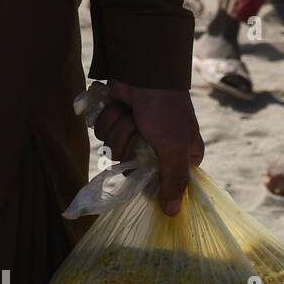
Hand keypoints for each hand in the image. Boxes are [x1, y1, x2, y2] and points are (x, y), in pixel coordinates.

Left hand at [95, 81, 203, 215]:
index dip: (150, 180)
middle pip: (131, 168)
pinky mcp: (117, 122)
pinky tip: (120, 105)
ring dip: (119, 129)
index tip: (145, 170)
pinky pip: (102, 135)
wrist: (144, 71)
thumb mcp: (175, 146)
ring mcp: (136, 135)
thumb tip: (173, 213)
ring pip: (113, 150)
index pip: (163, 184)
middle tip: (142, 130)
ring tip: (132, 113)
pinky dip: (109, 118)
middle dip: (130, 146)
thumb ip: (173, 180)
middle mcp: (159, 147)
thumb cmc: (165, 108)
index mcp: (181, 154)